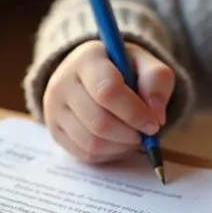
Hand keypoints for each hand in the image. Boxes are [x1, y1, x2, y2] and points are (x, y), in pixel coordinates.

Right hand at [43, 40, 174, 163]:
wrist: (92, 75)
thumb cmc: (123, 69)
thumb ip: (156, 81)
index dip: (134, 112)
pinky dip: (109, 154)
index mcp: (87, 59)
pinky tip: (119, 141)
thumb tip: (156, 115)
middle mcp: (63, 82)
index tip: (154, 124)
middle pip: (99, 121)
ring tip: (134, 136)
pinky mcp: (55, 130)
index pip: (107, 90)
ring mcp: (54, 109)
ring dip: (121, 146)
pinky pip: (85, 153)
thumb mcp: (146, 64)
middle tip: (146, 134)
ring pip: (92, 142)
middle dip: (130, 134)